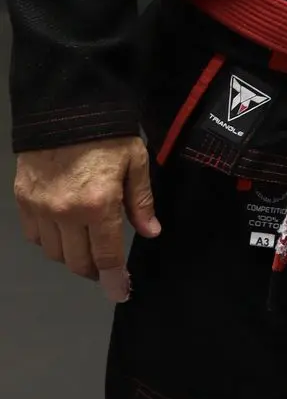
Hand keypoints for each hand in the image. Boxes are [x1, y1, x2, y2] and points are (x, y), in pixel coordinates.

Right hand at [13, 137, 159, 303]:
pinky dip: (49, 240)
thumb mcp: (135, 162)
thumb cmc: (107, 132)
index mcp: (98, 205)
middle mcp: (65, 213)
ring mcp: (40, 208)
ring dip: (72, 256)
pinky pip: (34, 236)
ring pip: (54, 253)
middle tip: (107, 267)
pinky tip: (63, 230)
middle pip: (78, 262)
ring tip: (86, 244)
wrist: (64, 106)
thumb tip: (151, 232)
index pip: (106, 257)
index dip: (115, 281)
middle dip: (95, 271)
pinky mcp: (23, 200)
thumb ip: (141, 201)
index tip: (121, 293)